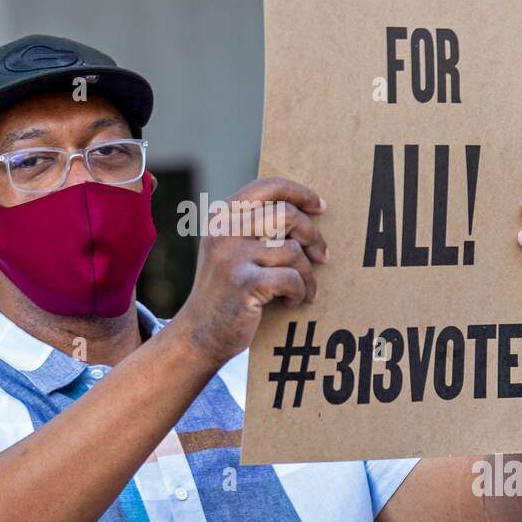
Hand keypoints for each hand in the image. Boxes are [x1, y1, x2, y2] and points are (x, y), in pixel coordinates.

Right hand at [174, 176, 327, 367]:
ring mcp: (232, 255)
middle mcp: (224, 230)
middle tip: (323, 256)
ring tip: (303, 290)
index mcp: (222, 216)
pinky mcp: (244, 282)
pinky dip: (300, 292)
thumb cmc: (224, 293)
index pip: (268, 187)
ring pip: (294, 251)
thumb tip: (305, 214)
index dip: (300, 193)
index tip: (320, 207)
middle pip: (287, 215)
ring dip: (307, 274)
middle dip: (313, 236)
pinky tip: (291, 302)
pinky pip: (292, 278)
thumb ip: (254, 227)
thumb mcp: (229, 250)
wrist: (199, 334)